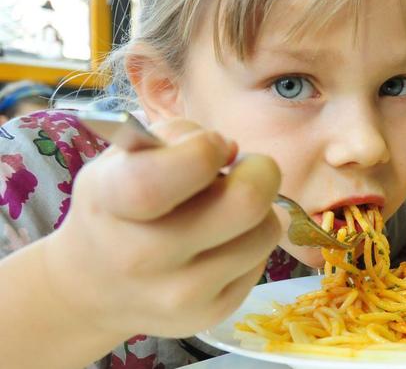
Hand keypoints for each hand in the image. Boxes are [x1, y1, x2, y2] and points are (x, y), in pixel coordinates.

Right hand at [42, 119, 281, 337]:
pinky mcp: (213, 314)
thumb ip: (173, 139)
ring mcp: (181, 293)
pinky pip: (261, 261)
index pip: (170, 174)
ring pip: (265, 230)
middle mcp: (145, 256)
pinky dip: (250, 242)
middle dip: (259, 171)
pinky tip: (220, 243)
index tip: (210, 146)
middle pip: (246, 202)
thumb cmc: (117, 209)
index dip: (204, 149)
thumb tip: (229, 149)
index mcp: (113, 202)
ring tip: (226, 211)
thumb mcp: (120, 161)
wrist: (92, 287)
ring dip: (258, 211)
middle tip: (242, 170)